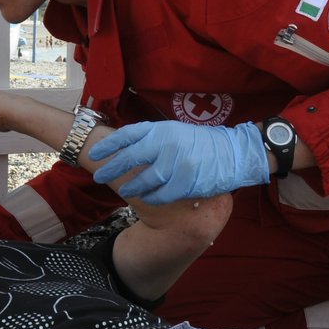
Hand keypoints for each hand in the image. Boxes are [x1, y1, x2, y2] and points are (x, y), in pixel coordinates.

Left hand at [88, 121, 269, 203]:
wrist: (234, 153)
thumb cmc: (203, 143)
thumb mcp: (176, 132)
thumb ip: (153, 138)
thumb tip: (127, 148)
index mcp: (162, 129)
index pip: (127, 135)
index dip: (108, 145)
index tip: (95, 154)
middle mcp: (166, 144)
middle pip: (130, 158)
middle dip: (111, 168)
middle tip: (99, 177)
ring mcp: (176, 163)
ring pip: (144, 179)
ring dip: (131, 187)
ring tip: (124, 191)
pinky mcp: (185, 182)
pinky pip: (161, 194)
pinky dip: (150, 198)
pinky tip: (145, 200)